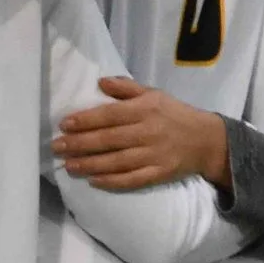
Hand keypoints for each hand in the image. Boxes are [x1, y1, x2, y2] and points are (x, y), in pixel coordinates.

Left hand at [55, 75, 231, 192]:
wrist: (207, 140)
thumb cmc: (174, 114)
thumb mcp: (153, 94)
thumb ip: (126, 88)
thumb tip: (100, 81)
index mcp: (145, 109)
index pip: (110, 115)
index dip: (85, 120)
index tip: (64, 125)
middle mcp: (148, 131)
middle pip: (109, 139)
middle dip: (79, 144)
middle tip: (56, 147)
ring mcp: (154, 154)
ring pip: (117, 161)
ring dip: (90, 164)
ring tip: (68, 165)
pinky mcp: (159, 173)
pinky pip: (132, 179)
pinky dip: (112, 181)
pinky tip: (93, 181)